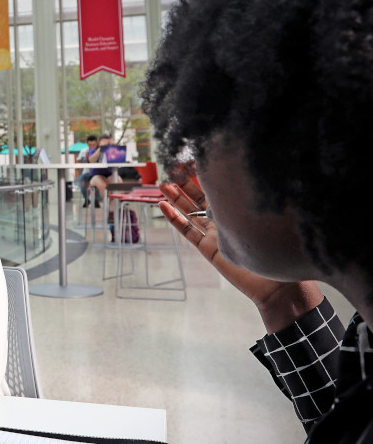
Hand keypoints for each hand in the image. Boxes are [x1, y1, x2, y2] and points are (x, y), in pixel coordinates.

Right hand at [158, 179, 321, 332]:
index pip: (220, 186)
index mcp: (243, 207)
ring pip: (191, 212)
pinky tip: (163, 206)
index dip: (205, 173)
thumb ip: (250, 197)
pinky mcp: (209, 249)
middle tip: (172, 169)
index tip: (193, 159)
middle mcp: (227, 219)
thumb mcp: (266, 215)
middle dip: (185, 183)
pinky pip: (188, 231)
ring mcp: (216, 234)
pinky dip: (175, 219)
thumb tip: (242, 173)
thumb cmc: (281, 249)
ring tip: (162, 184)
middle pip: (201, 198)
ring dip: (176, 199)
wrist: (278, 284)